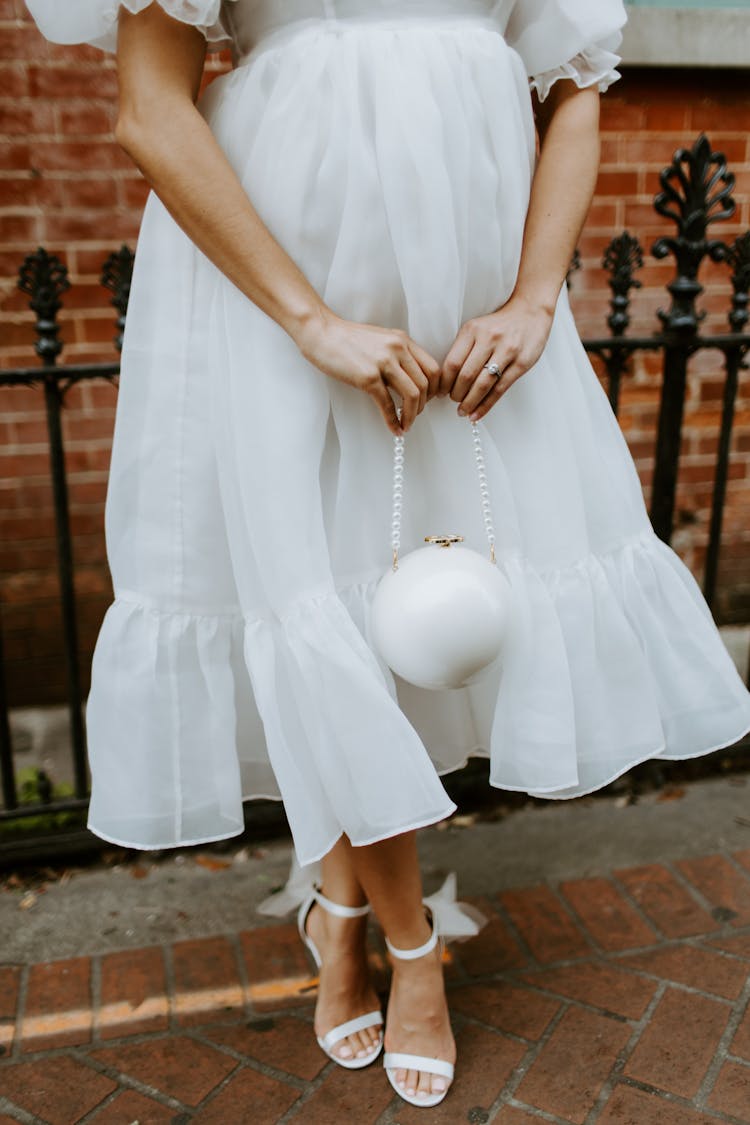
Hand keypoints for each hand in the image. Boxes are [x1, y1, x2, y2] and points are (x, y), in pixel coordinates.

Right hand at [296, 310, 440, 434]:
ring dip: (412, 415)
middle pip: (426, 384)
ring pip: (412, 395)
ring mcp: (383, 363)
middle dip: (424, 405)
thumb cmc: (347, 338)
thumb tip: (409, 379)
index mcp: (403, 340)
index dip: (435, 389)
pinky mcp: (368, 377)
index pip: (432, 368)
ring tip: (407, 424)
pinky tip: (394, 428)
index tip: (430, 400)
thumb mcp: (381, 339)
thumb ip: (397, 354)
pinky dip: (393, 420)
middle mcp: (397, 349)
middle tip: (416, 415)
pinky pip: (387, 404)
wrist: (322, 333)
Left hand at [440, 295, 554, 421]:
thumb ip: (463, 349)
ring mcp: (506, 351)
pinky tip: (477, 414)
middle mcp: (488, 339)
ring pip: (482, 385)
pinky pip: (499, 389)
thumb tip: (446, 379)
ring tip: (463, 411)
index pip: (452, 363)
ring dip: (470, 403)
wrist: (530, 312)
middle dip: (456, 395)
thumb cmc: (499, 325)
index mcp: (472, 330)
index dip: (444, 383)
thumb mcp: (476, 328)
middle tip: (454, 402)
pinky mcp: (521, 363)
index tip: (440, 392)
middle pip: (466, 376)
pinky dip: (486, 405)